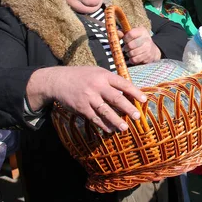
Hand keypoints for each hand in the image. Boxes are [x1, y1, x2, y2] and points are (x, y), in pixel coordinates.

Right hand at [26, 66, 146, 132]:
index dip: (135, 92)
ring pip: (105, 111)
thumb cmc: (82, 76)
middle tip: (138, 117)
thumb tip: (129, 91)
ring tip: (125, 128)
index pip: (123, 84)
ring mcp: (88, 97)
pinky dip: (102, 125)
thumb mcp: (97, 72)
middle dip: (128, 108)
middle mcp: (97, 86)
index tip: (144, 100)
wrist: (57, 80)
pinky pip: (94, 118)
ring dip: (116, 121)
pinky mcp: (81, 108)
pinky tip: (110, 130)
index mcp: (104, 75)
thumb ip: (111, 80)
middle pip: (116, 98)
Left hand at [118, 27, 160, 64]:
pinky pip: (135, 60)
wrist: (153, 50)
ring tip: (130, 52)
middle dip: (126, 48)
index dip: (125, 39)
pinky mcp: (148, 57)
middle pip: (130, 45)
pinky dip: (132, 59)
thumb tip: (116, 32)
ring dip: (129, 54)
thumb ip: (124, 33)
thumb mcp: (134, 34)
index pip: (130, 34)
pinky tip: (133, 57)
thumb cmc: (139, 41)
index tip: (125, 41)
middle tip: (127, 48)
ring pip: (132, 53)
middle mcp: (146, 39)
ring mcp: (148, 48)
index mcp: (142, 31)